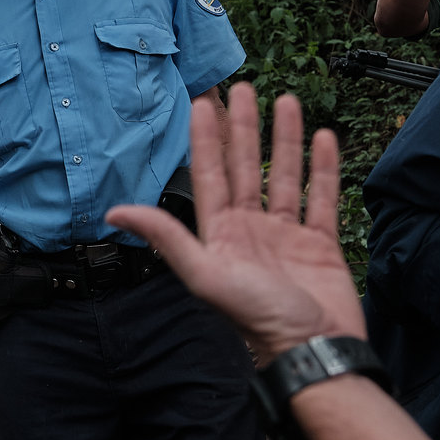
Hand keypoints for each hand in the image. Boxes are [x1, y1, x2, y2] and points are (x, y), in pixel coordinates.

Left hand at [109, 83, 363, 361]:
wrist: (314, 350)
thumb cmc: (260, 319)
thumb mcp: (206, 274)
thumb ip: (167, 239)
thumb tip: (115, 211)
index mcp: (221, 235)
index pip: (209, 175)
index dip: (205, 139)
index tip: (202, 103)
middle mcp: (251, 230)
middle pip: (245, 167)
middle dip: (243, 128)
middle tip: (243, 88)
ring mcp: (287, 236)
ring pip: (284, 176)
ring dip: (284, 139)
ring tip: (285, 101)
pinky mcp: (320, 244)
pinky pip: (322, 198)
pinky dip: (323, 169)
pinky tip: (323, 140)